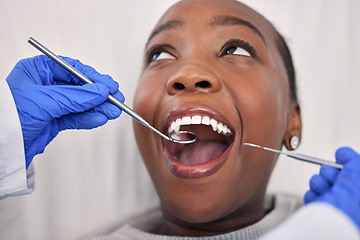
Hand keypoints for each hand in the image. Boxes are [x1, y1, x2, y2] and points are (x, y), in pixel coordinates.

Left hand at [6, 55, 124, 167]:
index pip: (72, 69)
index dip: (93, 77)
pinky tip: (99, 119)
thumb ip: (76, 97)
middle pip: (79, 87)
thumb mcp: (45, 101)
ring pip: (80, 104)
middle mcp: (45, 85)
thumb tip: (101, 92)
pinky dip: (88, 119)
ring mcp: (50, 104)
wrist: (0, 147)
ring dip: (97, 108)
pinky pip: (75, 117)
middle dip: (99, 95)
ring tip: (112, 112)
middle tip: (116, 100)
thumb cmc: (9, 116)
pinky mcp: (53, 120)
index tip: (109, 85)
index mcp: (38, 70)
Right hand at [304, 147, 359, 227]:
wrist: (334, 221)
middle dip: (330, 173)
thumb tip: (342, 153)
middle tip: (332, 176)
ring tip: (323, 186)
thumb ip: (351, 157)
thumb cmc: (352, 201)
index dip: (345, 166)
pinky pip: (313, 197)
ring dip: (319, 183)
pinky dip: (313, 195)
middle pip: (336, 177)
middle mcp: (351, 200)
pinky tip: (318, 196)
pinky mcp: (322, 212)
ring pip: (322, 186)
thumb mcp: (358, 169)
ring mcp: (337, 206)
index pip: (352, 173)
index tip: (340, 160)